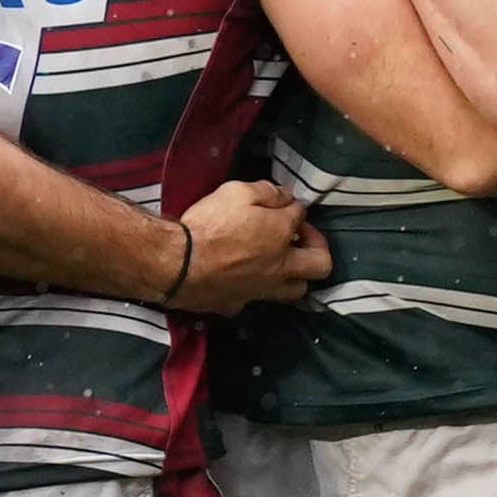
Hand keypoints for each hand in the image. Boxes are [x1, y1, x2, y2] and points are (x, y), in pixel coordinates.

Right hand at [168, 179, 326, 309]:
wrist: (176, 265)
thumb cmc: (208, 225)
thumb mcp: (237, 192)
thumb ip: (267, 192)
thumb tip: (285, 197)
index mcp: (282, 235)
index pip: (301, 216)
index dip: (294, 207)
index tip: (283, 204)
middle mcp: (280, 267)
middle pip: (320, 265)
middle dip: (317, 248)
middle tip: (299, 238)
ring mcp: (260, 290)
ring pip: (295, 290)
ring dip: (295, 276)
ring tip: (282, 264)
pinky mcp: (236, 304)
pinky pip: (254, 299)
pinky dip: (254, 289)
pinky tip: (243, 280)